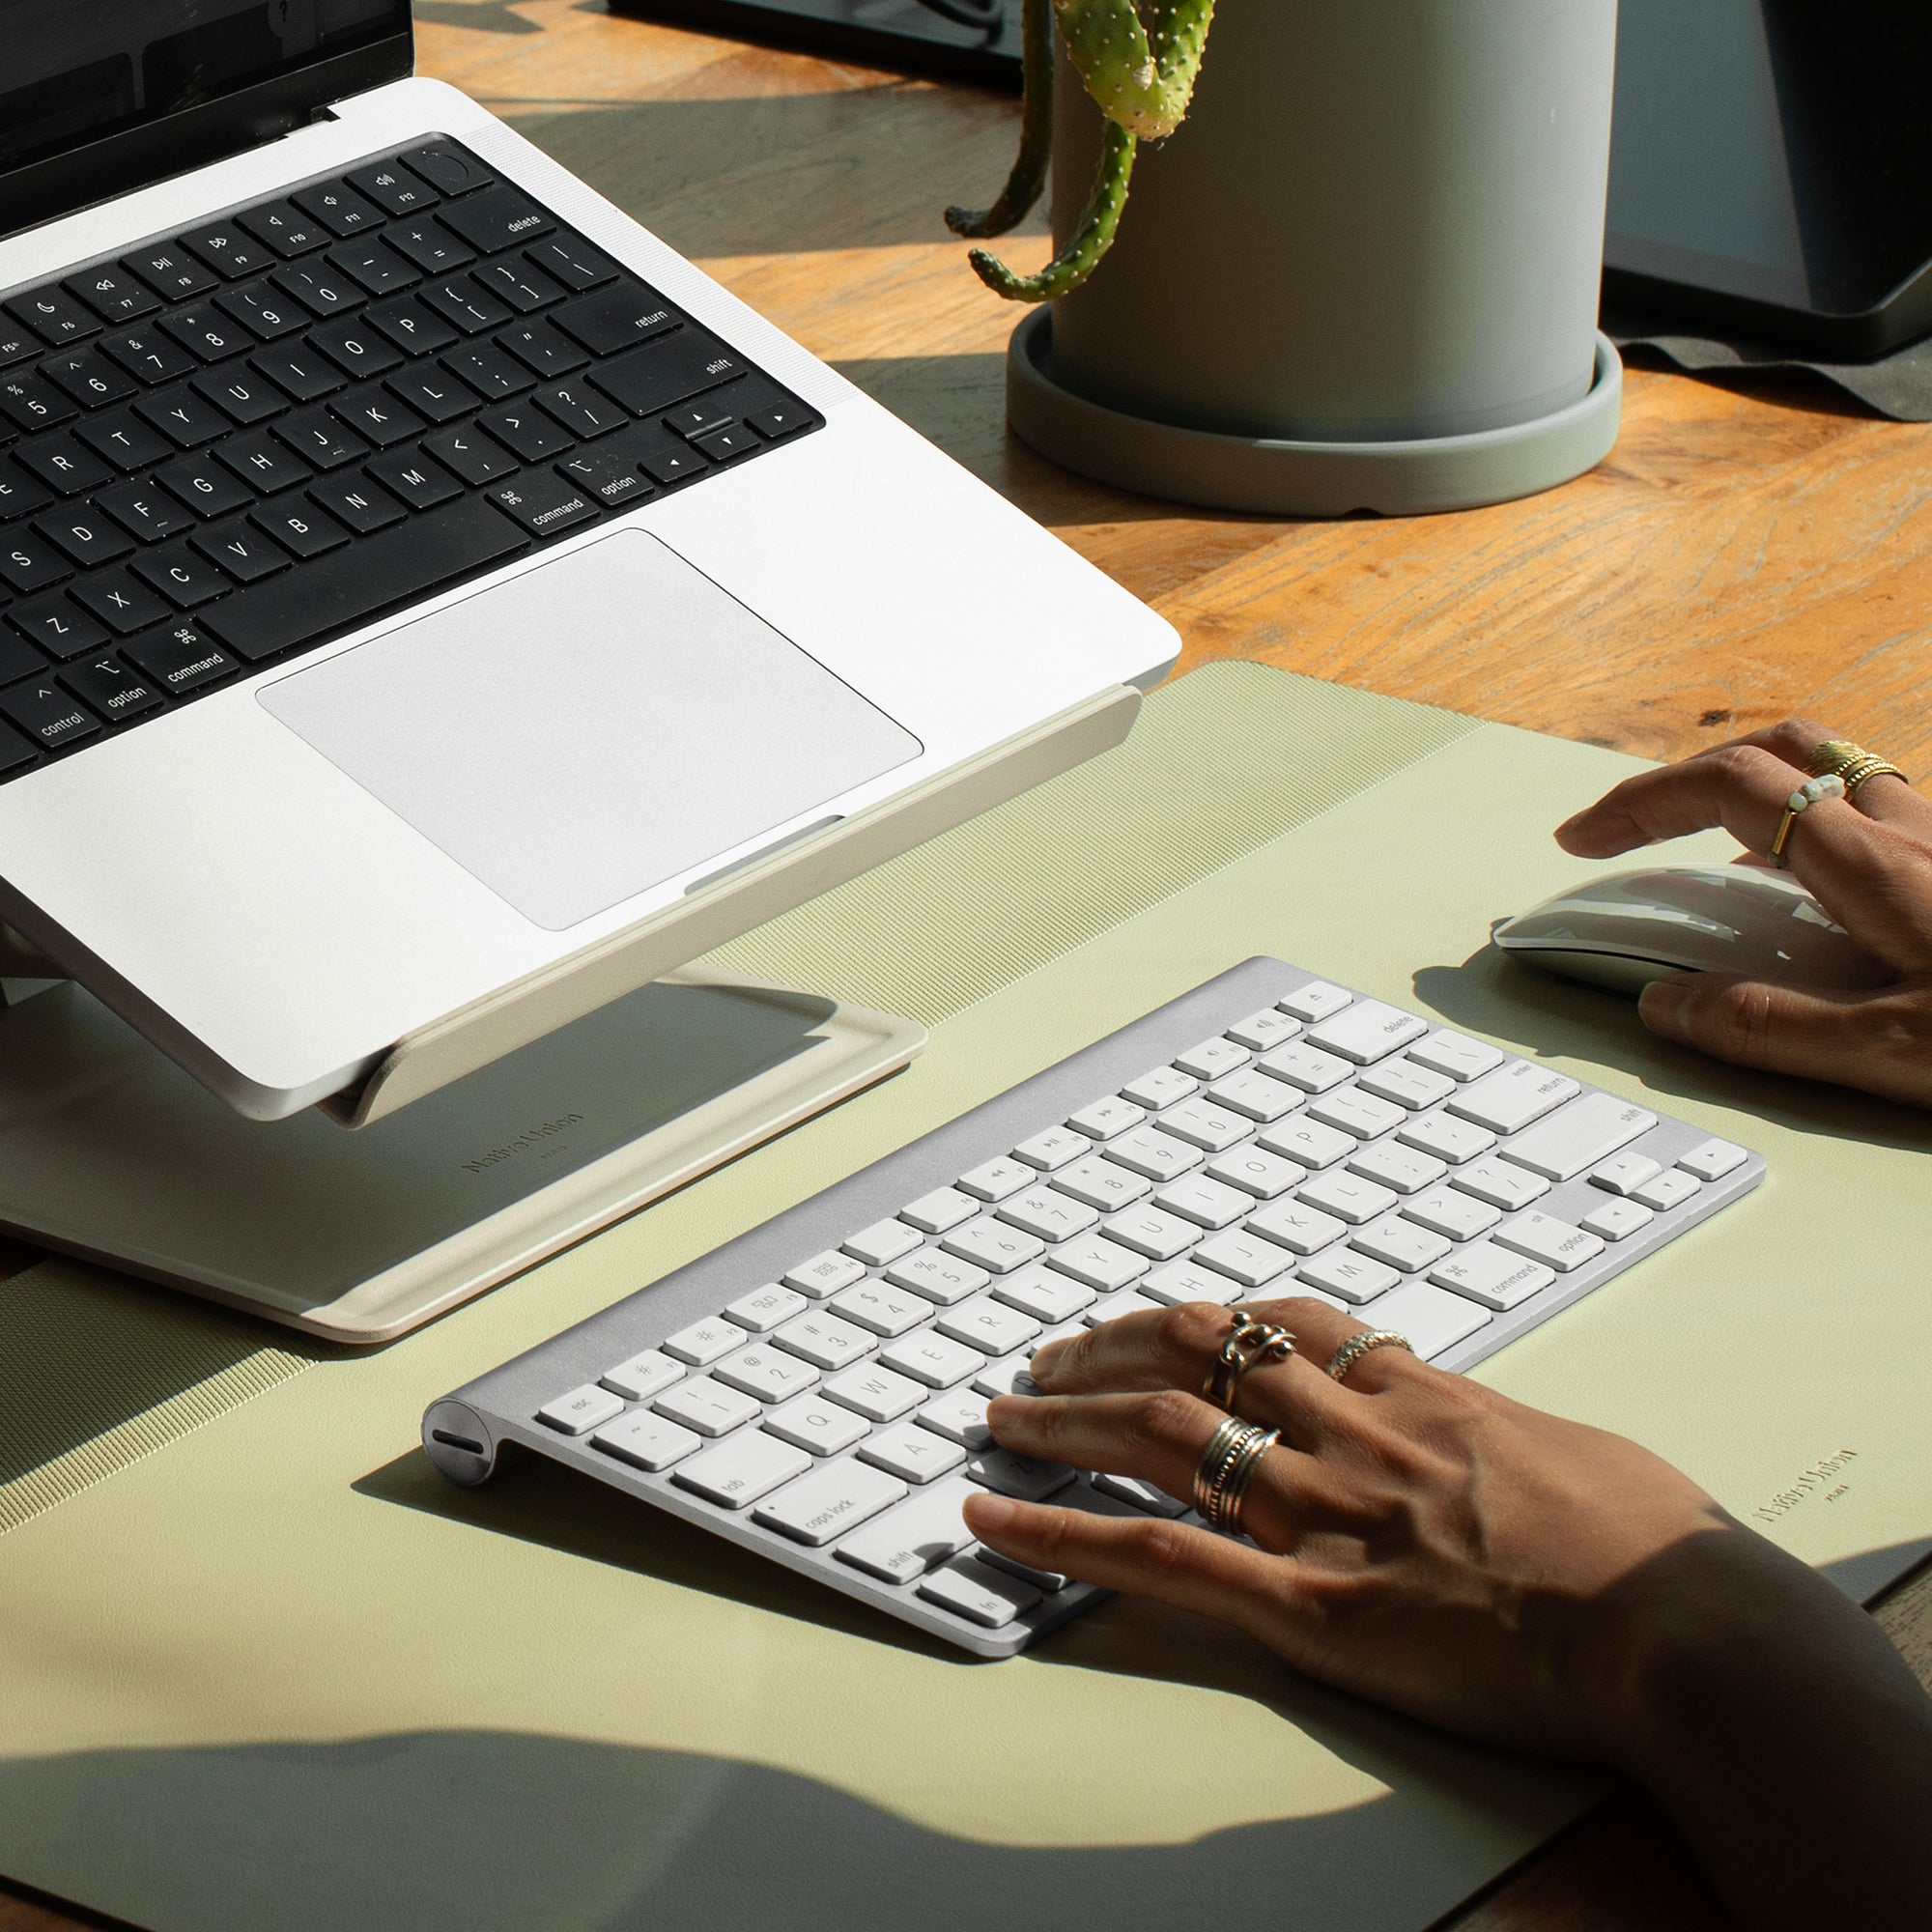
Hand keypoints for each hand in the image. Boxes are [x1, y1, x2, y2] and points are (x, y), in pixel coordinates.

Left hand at [963, 1296, 1738, 1762]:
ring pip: (1161, 1435)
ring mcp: (1324, 1512)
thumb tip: (1487, 1434)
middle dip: (1111, 1349)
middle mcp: (1355, 1434)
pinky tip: (998, 1521)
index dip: (1202, 1319)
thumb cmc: (1655, 1547)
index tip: (1159, 1323)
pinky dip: (1064, 1532)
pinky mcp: (1309, 1605)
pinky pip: (1160, 1556)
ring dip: (1067, 1419)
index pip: (1282, 1326)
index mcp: (1420, 1396)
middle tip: (1049, 1357)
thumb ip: (1501, 1435)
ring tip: (1005, 1418)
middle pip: (1199, 1358)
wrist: (1681, 1622)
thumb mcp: (1574, 1454)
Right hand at [1554, 719, 1931, 1103]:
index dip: (1641, 802)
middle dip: (1687, 778)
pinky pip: (1878, 822)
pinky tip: (1813, 904)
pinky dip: (1817, 839)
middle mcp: (1913, 831)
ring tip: (1715, 867)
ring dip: (1758, 805)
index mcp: (1875, 863)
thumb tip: (1668, 1003)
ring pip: (1834, 779)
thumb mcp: (1892, 1052)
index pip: (1729, 786)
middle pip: (1777, 752)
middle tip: (1633, 827)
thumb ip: (1772, 1028)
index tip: (1584, 838)